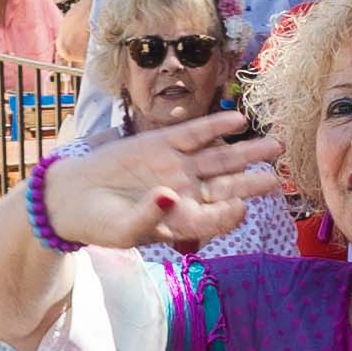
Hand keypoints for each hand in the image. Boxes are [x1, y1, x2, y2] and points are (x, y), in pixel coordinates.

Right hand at [33, 110, 278, 252]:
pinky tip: (239, 120)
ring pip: (220, 158)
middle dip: (254, 182)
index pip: (214, 218)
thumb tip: (170, 194)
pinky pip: (195, 133)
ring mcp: (178, 166)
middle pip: (228, 186)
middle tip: (280, 178)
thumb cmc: (99, 223)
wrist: (71, 197)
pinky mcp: (163, 143)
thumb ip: (150, 216)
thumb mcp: (123, 229)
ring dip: (247, 152)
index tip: (240, 207)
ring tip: (275, 146)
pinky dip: (216, 126)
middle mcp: (187, 193)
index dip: (229, 214)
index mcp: (181, 221)